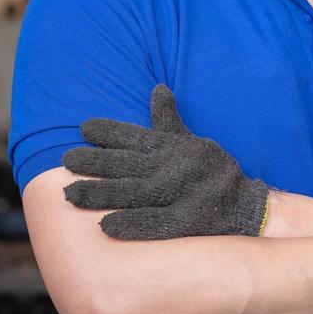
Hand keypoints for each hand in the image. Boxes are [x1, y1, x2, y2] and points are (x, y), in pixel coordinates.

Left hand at [62, 85, 269, 239]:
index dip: (110, 132)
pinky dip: (131, 224)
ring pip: (133, 193)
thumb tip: (158, 87)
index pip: (136, 136)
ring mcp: (181, 194)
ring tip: (70, 194)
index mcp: (172, 147)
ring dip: (101, 194)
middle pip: (127, 165)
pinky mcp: (188, 221)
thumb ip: (168, 120)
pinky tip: (105, 226)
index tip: (83, 128)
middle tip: (65, 160)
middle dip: (94, 162)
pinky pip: (155, 223)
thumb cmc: (211, 173)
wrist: (247, 206)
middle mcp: (173, 168)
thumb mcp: (192, 141)